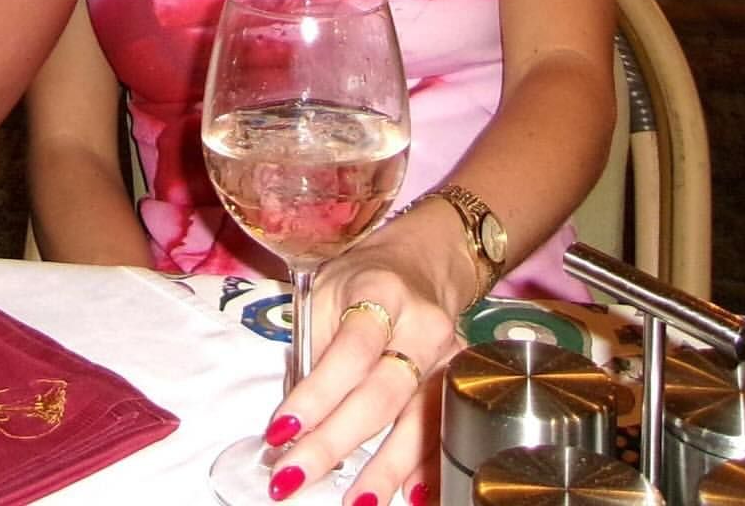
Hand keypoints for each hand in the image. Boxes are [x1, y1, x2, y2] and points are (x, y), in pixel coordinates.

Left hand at [261, 225, 468, 505]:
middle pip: (382, 394)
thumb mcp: (325, 292)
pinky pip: (446, 429)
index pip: (348, 353)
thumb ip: (314, 350)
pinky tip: (411, 495)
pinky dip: (429, 466)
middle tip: (295, 477)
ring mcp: (450, 356)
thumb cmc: (361, 281)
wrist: (421, 263)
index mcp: (380, 293)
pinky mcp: (463, 380)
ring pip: (421, 419)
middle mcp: (422, 325)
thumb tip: (293, 422)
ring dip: (386, 468)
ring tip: (356, 502)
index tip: (280, 431)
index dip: (316, 396)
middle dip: (336, 442)